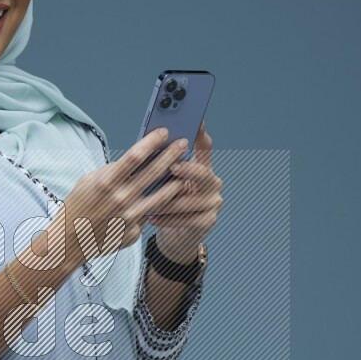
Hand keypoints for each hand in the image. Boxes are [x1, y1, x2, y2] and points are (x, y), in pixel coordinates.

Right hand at [44, 124, 205, 270]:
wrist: (69, 242)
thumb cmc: (77, 207)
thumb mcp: (89, 181)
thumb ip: (112, 171)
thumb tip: (136, 161)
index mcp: (106, 182)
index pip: (135, 156)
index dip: (152, 142)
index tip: (164, 132)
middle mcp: (120, 198)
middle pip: (153, 172)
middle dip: (171, 155)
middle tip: (183, 144)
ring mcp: (129, 217)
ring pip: (161, 196)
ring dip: (175, 182)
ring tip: (185, 172)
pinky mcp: (133, 232)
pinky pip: (149, 216)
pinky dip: (159, 206)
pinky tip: (169, 198)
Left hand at [143, 122, 222, 261]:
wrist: (175, 237)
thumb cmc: (167, 205)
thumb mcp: (165, 184)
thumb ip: (163, 168)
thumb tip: (147, 149)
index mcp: (203, 168)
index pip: (205, 147)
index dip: (201, 134)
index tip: (196, 122)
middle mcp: (212, 183)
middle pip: (203, 173)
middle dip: (187, 169)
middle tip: (172, 166)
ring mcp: (213, 203)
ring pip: (190, 199)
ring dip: (167, 199)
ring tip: (149, 199)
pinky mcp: (208, 221)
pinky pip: (186, 218)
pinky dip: (167, 218)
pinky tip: (151, 217)